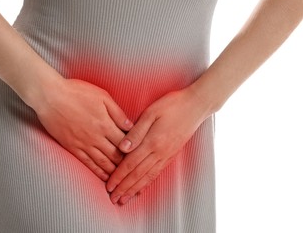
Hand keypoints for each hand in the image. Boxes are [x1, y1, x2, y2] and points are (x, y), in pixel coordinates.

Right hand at [33, 78, 132, 180]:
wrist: (50, 96)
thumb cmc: (76, 92)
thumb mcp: (102, 96)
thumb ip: (117, 113)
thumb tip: (131, 126)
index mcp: (105, 123)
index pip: (125, 142)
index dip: (134, 151)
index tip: (141, 156)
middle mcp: (96, 137)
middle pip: (116, 155)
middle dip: (127, 164)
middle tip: (136, 171)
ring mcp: (83, 144)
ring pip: (103, 162)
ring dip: (114, 172)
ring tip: (124, 178)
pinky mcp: (72, 147)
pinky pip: (87, 163)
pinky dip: (98, 172)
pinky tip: (105, 177)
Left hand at [106, 87, 211, 203]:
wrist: (196, 106)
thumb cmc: (172, 105)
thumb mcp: (151, 113)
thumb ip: (136, 132)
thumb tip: (122, 148)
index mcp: (152, 142)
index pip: (130, 163)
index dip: (118, 176)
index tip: (109, 186)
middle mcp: (160, 152)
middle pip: (138, 175)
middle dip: (124, 188)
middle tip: (113, 198)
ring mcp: (167, 155)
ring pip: (148, 177)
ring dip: (135, 189)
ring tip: (125, 199)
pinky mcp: (172, 154)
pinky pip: (157, 173)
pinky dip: (147, 183)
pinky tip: (142, 188)